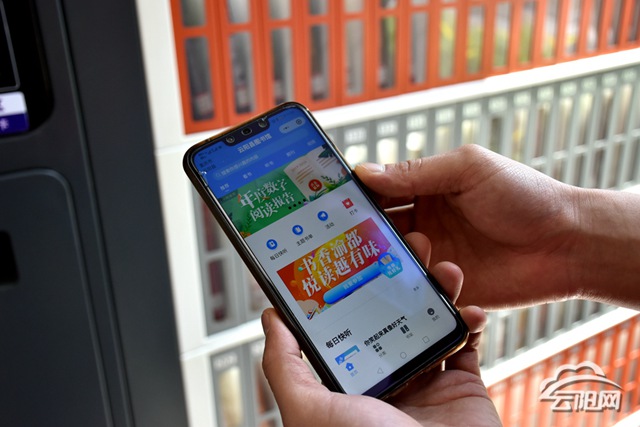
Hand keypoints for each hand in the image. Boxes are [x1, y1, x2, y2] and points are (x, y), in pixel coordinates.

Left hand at [261, 233, 501, 426]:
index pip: (351, 322)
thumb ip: (286, 367)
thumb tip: (271, 319)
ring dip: (440, 292)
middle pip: (394, 314)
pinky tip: (471, 310)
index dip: (356, 286)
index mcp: (350, 381)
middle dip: (404, 278)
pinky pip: (468, 346)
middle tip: (411, 247)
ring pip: (431, 322)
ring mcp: (425, 384)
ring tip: (445, 270)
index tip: (362, 252)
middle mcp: (387, 379)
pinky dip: (471, 323)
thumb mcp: (311, 409)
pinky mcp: (461, 389)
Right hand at [355, 144, 581, 308]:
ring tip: (403, 251)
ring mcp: (432, 257)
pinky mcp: (444, 288)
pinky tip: (409, 283)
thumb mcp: (468, 170)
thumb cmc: (524, 196)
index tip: (327, 203)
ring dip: (387, 259)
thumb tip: (364, 172)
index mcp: (426, 189)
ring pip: (390, 261)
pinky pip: (413, 290)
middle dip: (359, 233)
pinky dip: (404, 288)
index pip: (379, 191)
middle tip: (338, 238)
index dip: (353, 196)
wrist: (568, 244)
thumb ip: (417, 172)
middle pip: (377, 229)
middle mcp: (424, 222)